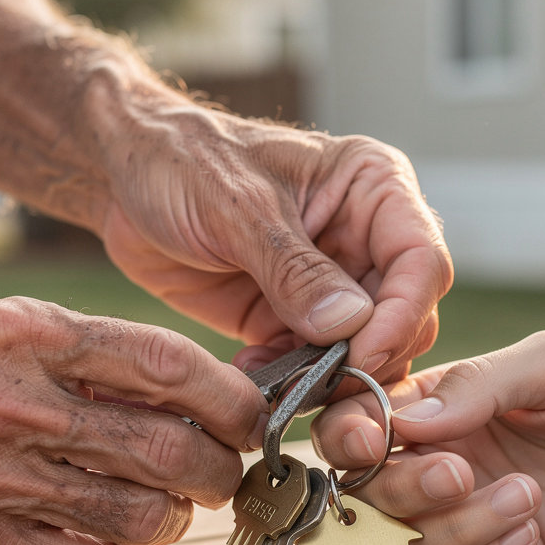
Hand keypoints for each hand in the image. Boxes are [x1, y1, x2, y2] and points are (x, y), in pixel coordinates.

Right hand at [0, 298, 266, 544]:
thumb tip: (216, 403)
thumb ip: (108, 360)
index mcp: (25, 333)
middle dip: (218, 470)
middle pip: (165, 449)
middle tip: (223, 474)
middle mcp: (5, 402)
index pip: (165, 364)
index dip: (231, 399)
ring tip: (168, 506)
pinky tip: (115, 537)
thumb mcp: (21, 336)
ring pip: (141, 516)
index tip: (254, 420)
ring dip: (175, 518)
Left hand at [97, 103, 452, 381]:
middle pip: (406, 316)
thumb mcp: (237, 205)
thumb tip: (351, 325)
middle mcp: (365, 238)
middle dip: (371, 357)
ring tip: (283, 385)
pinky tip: (251, 376)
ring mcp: (332, 284)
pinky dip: (292, 383)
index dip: (402, 315)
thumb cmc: (182, 160)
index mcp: (373, 188)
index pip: (421, 260)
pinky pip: (315, 366)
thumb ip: (294, 268)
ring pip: (367, 351)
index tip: (361, 355)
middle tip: (323, 383)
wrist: (124, 180)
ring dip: (332, 378)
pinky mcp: (294, 319)